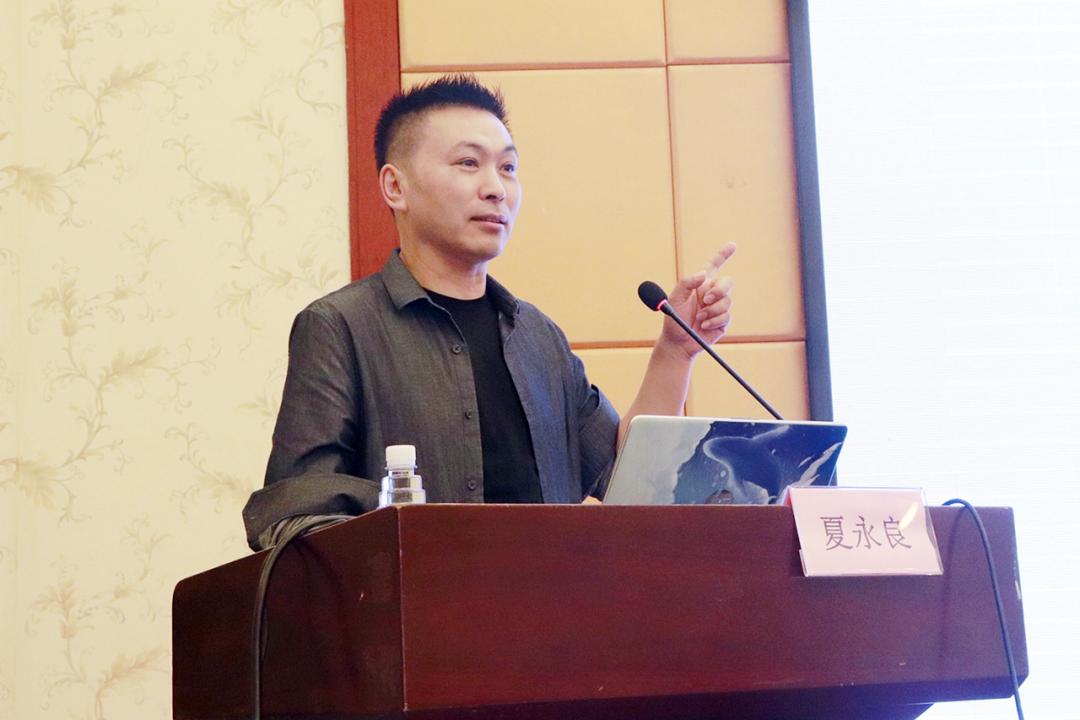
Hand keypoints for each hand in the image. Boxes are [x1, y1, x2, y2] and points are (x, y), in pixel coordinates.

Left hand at [660, 243, 735, 359]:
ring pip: (727, 301)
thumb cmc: (674, 319)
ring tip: (699, 318)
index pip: (714, 265)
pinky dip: (713, 321)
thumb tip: (703, 275)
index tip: (732, 245)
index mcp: (700, 284)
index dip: (723, 254)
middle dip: (719, 290)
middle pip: (728, 282)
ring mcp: (719, 307)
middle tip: (706, 300)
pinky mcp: (723, 321)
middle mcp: (711, 293)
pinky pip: (726, 316)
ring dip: (711, 310)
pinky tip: (703, 326)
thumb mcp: (674, 299)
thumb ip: (686, 283)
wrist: (678, 342)